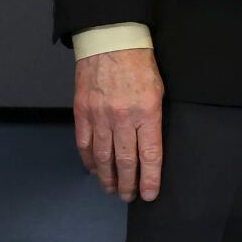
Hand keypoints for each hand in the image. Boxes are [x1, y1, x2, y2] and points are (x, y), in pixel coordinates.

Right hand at [73, 48, 164, 201]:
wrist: (111, 43)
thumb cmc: (141, 65)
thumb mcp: (159, 90)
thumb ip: (154, 119)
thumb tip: (151, 146)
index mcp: (148, 112)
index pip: (150, 154)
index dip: (150, 178)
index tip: (149, 194)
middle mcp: (123, 118)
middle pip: (125, 161)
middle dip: (127, 183)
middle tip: (128, 197)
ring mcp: (100, 117)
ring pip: (102, 157)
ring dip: (107, 177)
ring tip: (112, 189)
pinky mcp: (82, 113)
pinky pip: (84, 144)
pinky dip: (89, 161)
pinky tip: (94, 170)